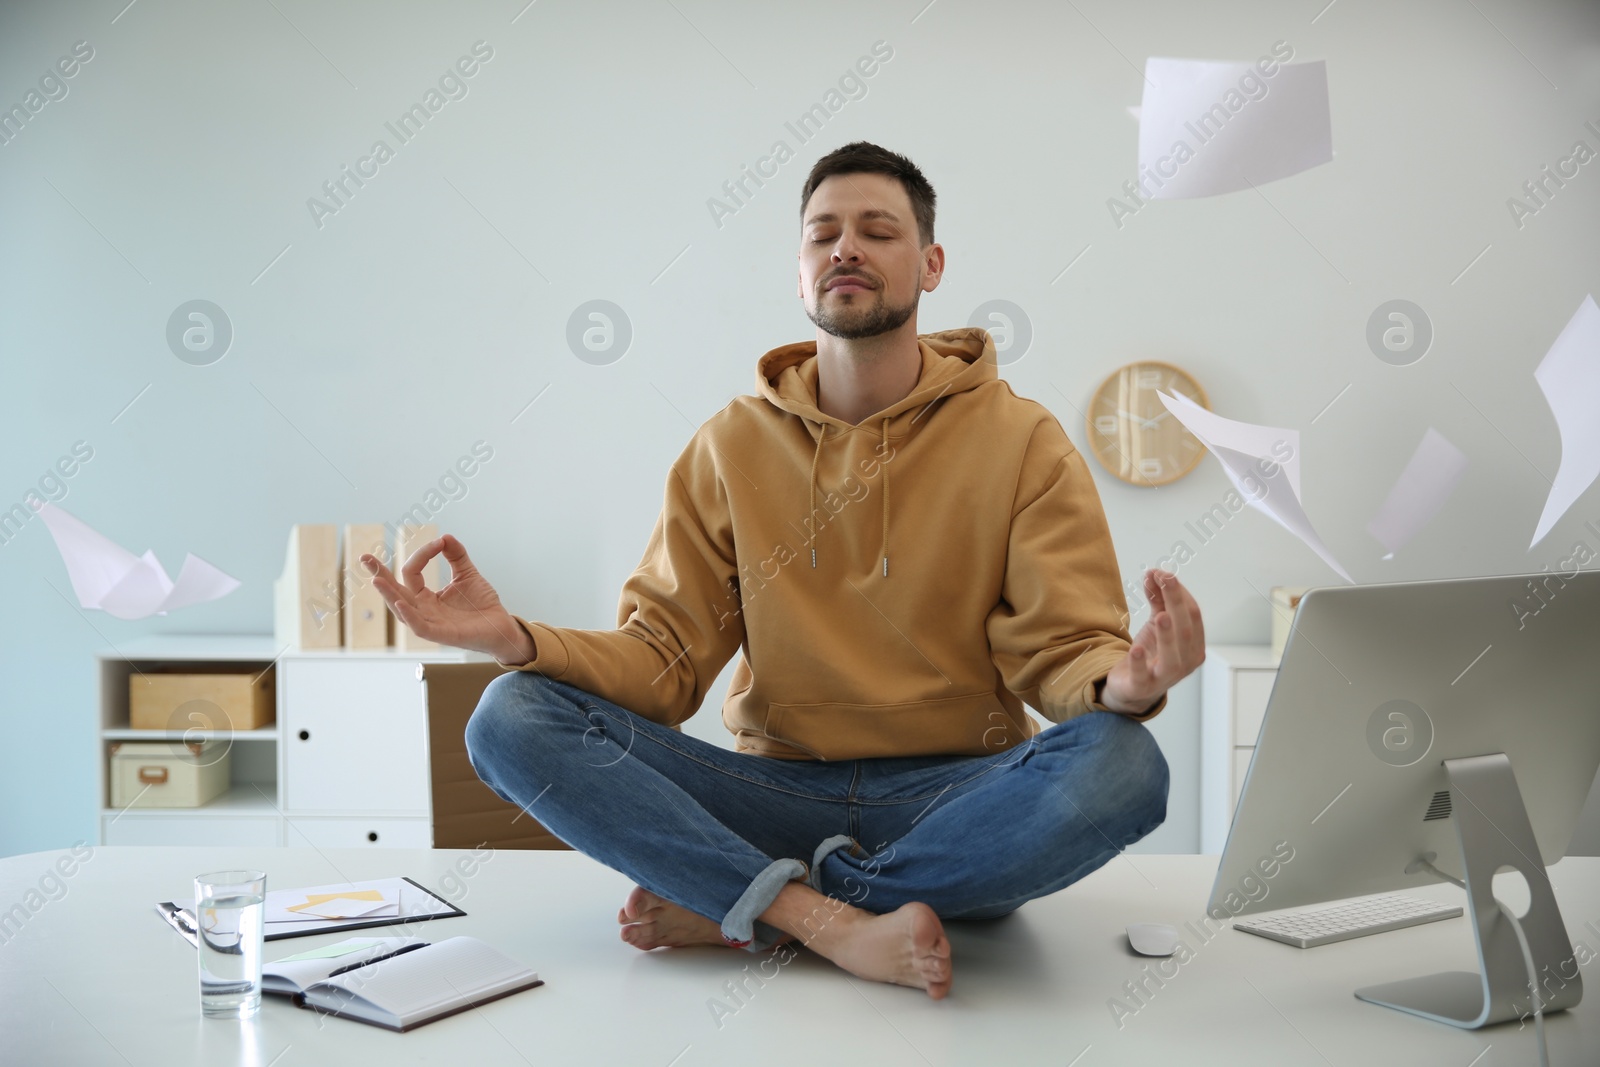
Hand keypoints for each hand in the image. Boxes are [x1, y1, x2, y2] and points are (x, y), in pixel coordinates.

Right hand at [362, 534, 534, 663]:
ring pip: (402, 610)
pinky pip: (419, 627)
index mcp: (426, 597)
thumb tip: (444, 536)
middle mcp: (423, 610)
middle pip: (395, 592)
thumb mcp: (467, 574)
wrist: (502, 626)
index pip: (411, 573)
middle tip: (364, 557)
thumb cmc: (483, 604)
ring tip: (376, 579)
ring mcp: (430, 623)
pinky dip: (409, 615)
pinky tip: (400, 603)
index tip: (440, 543)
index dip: (423, 554)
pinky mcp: (441, 635)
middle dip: (379, 575)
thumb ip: (456, 556)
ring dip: (389, 595)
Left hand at [1100, 569, 1204, 714]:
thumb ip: (1158, 600)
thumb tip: (1155, 573)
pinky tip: (1135, 648)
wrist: (1131, 687)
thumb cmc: (1150, 653)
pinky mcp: (1142, 687)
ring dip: (1167, 635)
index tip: (1163, 573)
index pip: (1192, 616)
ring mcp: (1164, 678)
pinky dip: (1139, 663)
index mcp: (1193, 646)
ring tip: (1161, 615)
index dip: (1179, 593)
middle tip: (1164, 579)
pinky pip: (1143, 676)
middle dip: (1176, 603)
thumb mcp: (1155, 625)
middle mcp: (1185, 663)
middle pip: (1185, 632)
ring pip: (1172, 658)